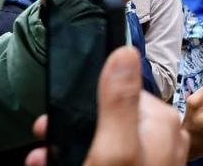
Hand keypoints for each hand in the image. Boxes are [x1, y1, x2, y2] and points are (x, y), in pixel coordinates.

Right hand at [24, 46, 188, 165]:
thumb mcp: (113, 149)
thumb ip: (118, 101)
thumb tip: (125, 50)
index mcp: (161, 124)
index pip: (124, 91)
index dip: (87, 100)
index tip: (55, 116)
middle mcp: (161, 141)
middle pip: (110, 118)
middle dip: (73, 128)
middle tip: (42, 141)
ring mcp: (150, 163)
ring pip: (104, 143)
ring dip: (69, 148)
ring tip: (41, 160)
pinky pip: (110, 161)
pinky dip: (82, 161)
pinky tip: (53, 165)